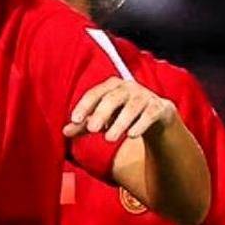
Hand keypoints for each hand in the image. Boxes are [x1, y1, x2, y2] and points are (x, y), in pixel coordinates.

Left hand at [62, 77, 179, 142]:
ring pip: (132, 107)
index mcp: (111, 87)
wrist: (156, 116)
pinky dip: (141, 124)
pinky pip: (150, 114)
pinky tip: (131, 135)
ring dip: (120, 122)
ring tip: (109, 138)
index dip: (85, 105)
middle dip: (102, 113)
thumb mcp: (102, 120)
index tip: (75, 120)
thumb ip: (84, 125)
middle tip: (92, 129)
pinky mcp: (160, 107)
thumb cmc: (122, 114)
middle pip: (113, 98)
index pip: (95, 93)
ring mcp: (145, 96)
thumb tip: (64, 132)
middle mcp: (128, 88)